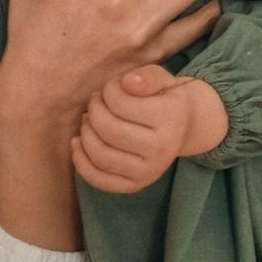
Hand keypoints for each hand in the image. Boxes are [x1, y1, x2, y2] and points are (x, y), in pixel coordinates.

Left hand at [72, 68, 228, 193]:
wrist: (183, 127)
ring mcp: (149, 172)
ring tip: (88, 120)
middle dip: (94, 111)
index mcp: (170, 119)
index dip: (108, 91)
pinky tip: (77, 143)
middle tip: (95, 102)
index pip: (121, 104)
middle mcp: (162, 149)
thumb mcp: (161, 78)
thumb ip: (147, 76)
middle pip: (109, 131)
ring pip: (102, 156)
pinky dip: (81, 162)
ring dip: (86, 134)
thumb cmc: (164, 97)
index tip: (110, 88)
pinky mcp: (135, 185)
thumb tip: (127, 82)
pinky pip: (99, 179)